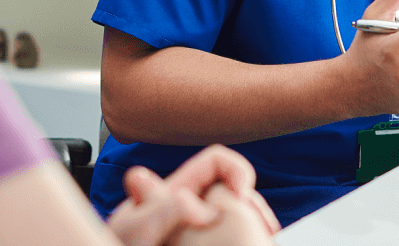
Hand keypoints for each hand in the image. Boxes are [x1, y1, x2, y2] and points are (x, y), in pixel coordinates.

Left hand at [107, 145, 278, 245]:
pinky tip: (254, 242)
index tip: (242, 196)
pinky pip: (235, 234)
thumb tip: (201, 207)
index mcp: (175, 191)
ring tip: (261, 238)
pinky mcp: (205, 240)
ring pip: (239, 216)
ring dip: (254, 224)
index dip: (236, 171)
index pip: (215, 161)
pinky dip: (249, 236)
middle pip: (234, 190)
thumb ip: (163, 208)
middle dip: (251, 205)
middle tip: (262, 231)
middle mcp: (190, 207)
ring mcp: (199, 228)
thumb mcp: (136, 229)